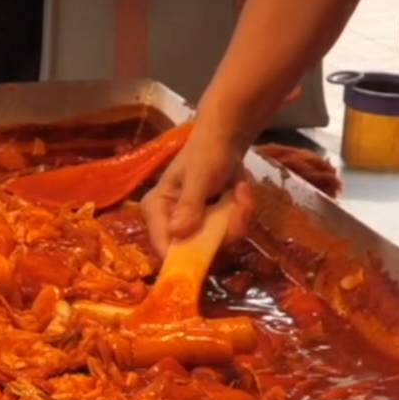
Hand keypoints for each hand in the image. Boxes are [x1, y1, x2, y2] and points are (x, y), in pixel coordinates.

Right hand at [142, 120, 252, 257]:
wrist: (225, 141)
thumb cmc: (204, 153)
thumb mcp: (198, 177)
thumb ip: (189, 205)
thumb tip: (177, 233)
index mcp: (156, 210)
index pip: (162, 246)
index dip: (184, 257)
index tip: (213, 250)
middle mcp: (171, 225)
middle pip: (197, 249)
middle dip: (225, 228)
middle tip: (240, 201)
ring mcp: (194, 228)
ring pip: (219, 243)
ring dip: (238, 216)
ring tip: (240, 190)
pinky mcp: (212, 228)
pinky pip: (231, 234)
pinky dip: (242, 212)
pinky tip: (240, 191)